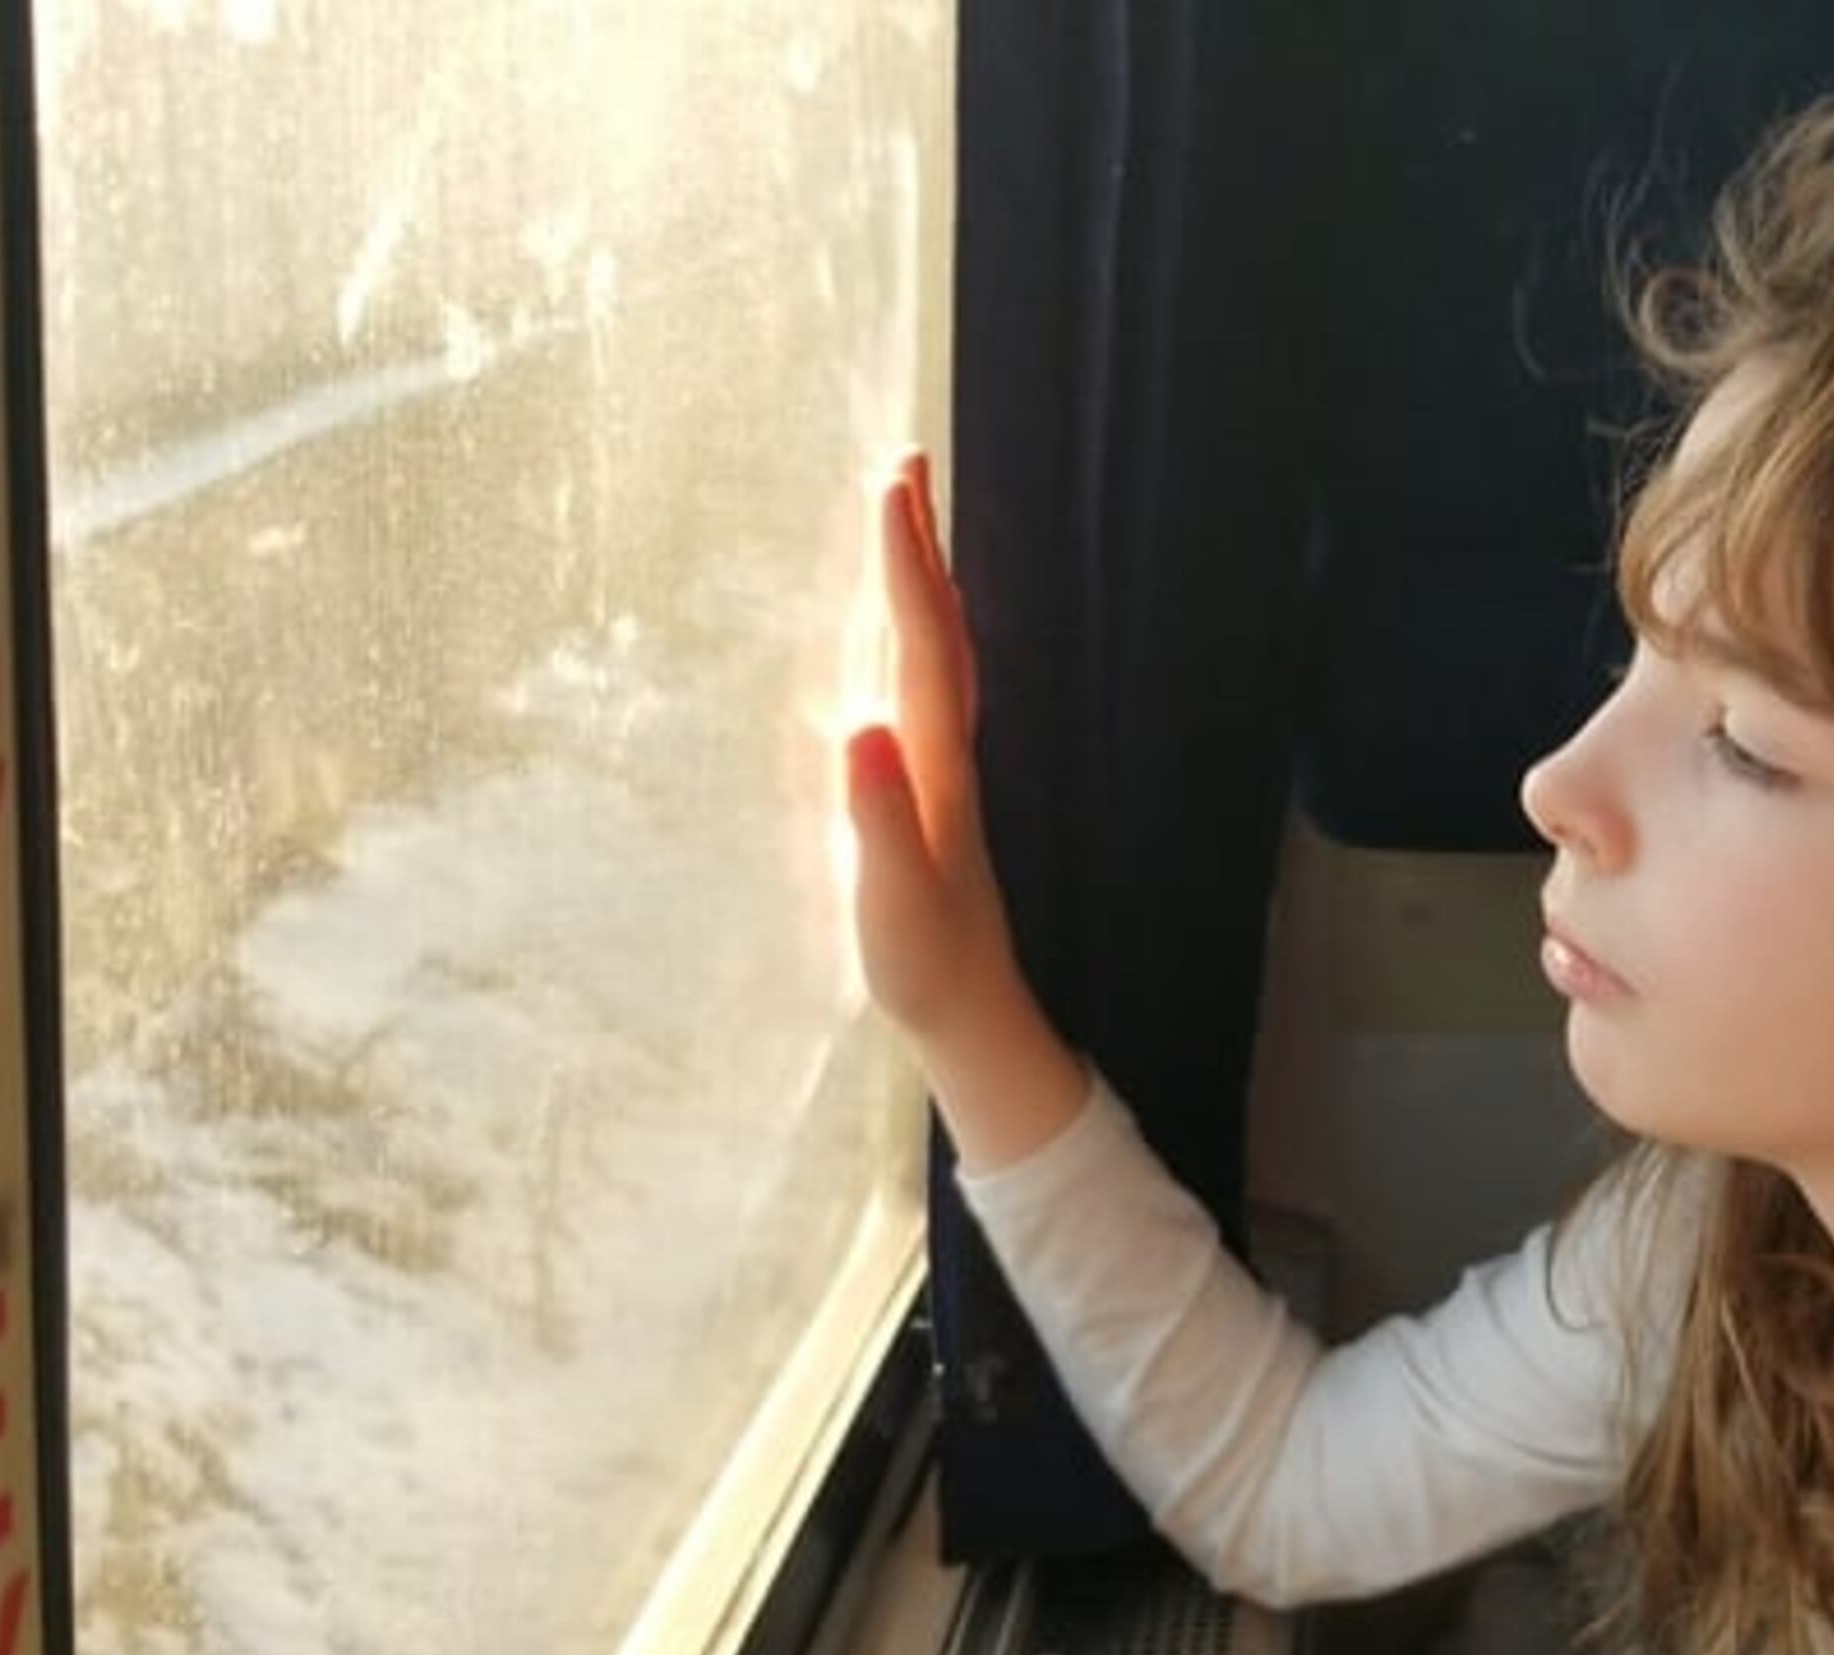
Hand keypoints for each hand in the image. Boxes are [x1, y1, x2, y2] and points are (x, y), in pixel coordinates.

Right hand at [840, 453, 1085, 1164]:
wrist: (973, 1016)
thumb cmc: (925, 968)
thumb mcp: (892, 899)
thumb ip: (879, 816)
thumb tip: (861, 726)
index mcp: (934, 766)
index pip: (920, 648)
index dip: (904, 569)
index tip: (888, 490)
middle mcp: (944, 751)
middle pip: (936, 627)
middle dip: (918, 543)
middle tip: (902, 459)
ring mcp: (939, 767)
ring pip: (933, 649)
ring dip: (917, 577)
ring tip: (900, 511)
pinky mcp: (927, 789)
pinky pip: (918, 683)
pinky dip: (907, 631)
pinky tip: (891, 625)